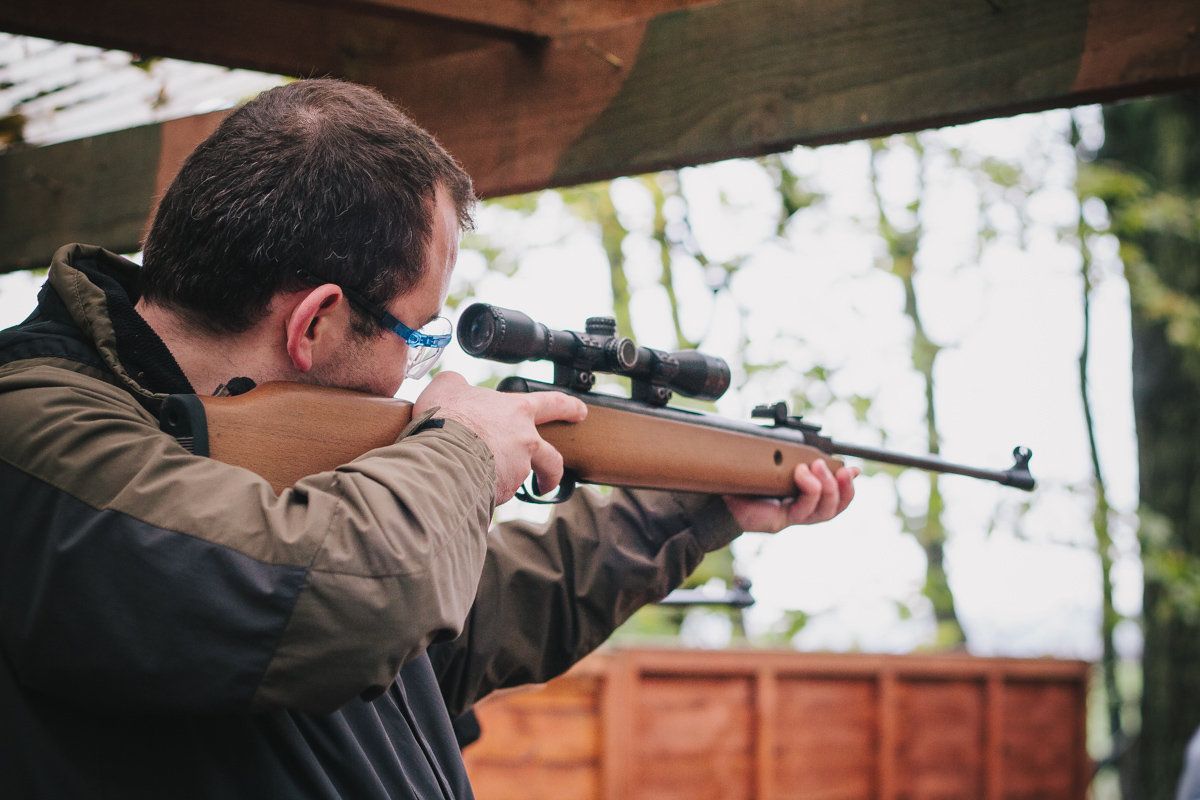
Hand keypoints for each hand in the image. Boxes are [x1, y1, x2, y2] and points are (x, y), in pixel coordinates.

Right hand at [414, 372, 587, 503]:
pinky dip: (484, 495)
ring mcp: (517, 469)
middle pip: (551, 459)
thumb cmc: (446, 416)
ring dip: (505, 484)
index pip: (552, 404)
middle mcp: (525, 441)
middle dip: (552, 471)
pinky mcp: (504, 492)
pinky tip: (465, 491)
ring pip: (517, 480)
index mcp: (517, 411)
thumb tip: (455, 387)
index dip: (569, 407)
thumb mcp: (448, 386)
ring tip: (481, 485)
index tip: (581, 412)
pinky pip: (495, 495)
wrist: (441, 453)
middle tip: (547, 482)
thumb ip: (457, 385)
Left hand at [724, 459, 858, 532]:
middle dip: (839, 486)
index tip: (852, 470)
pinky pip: (802, 511)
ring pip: (823, 512)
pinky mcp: (780, 521)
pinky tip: (801, 475)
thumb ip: (799, 462)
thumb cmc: (748, 482)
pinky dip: (808, 492)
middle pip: (834, 508)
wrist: (720, 499)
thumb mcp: (777, 468)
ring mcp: (792, 518)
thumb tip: (822, 453)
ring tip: (814, 467)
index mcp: (804, 501)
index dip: (848, 488)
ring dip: (826, 488)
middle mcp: (801, 512)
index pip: (836, 501)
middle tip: (830, 466)